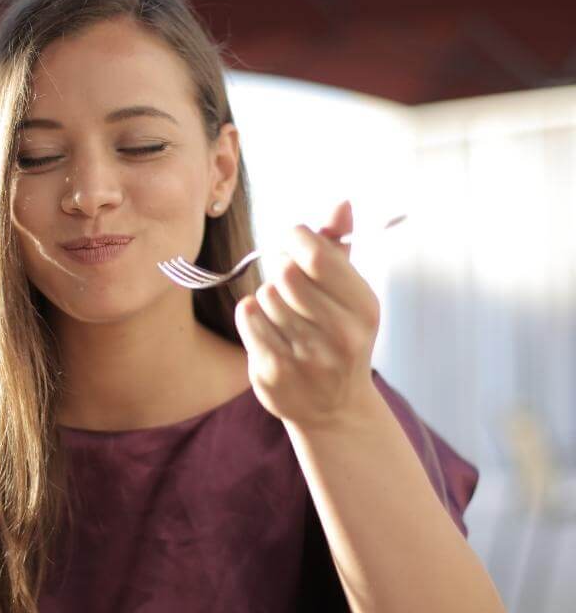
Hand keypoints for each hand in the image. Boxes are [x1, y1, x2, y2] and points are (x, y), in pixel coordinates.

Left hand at [234, 200, 380, 428]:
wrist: (334, 409)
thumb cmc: (339, 336)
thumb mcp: (350, 294)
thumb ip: (340, 247)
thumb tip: (341, 203)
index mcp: (364, 308)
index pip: (316, 256)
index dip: (295, 240)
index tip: (293, 243)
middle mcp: (340, 335)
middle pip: (286, 274)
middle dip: (281, 269)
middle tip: (287, 282)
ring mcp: (306, 357)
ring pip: (265, 295)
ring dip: (268, 297)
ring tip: (285, 314)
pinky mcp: (274, 372)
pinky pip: (248, 317)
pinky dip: (252, 315)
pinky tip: (268, 328)